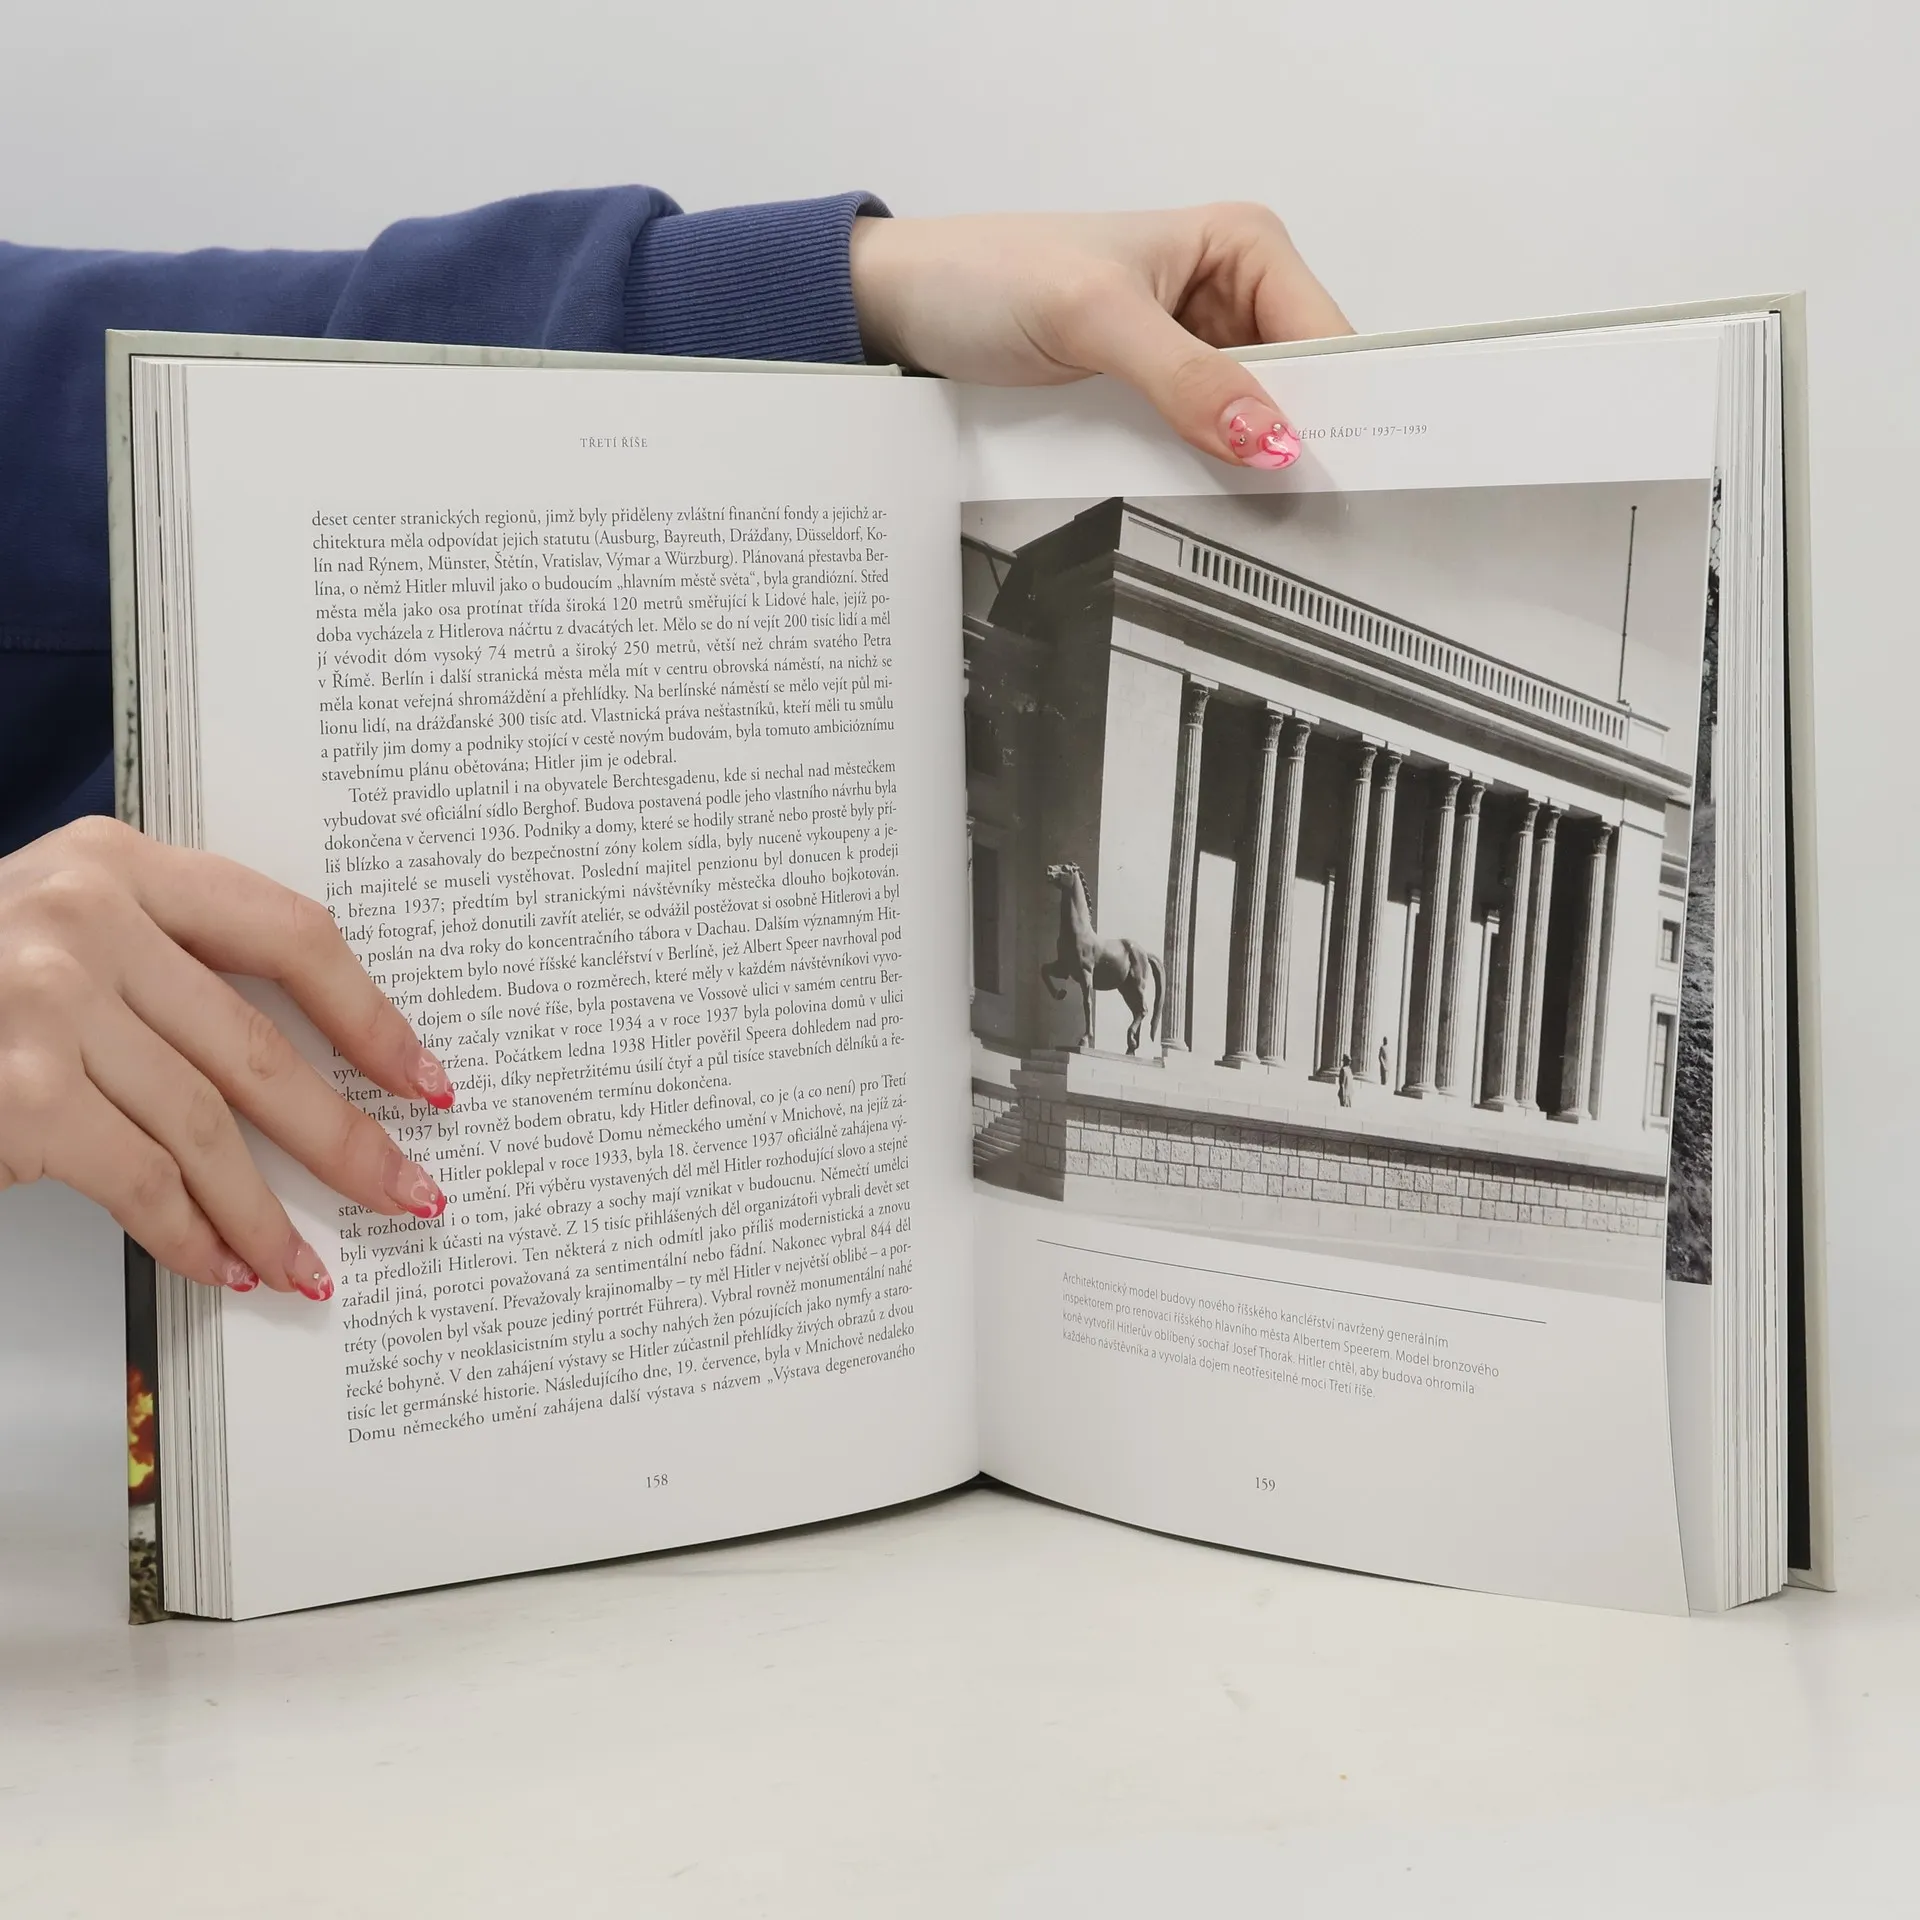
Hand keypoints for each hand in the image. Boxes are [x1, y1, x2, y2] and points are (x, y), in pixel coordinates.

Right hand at [0, 818, 452, 1300]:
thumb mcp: (65, 930)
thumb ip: (171, 964)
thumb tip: (316, 1069)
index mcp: (119, 861)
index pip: (288, 934)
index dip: (371, 1017)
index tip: (422, 1078)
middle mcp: (84, 916)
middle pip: (260, 1046)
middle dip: (346, 1138)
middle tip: (407, 1191)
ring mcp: (44, 1000)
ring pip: (207, 1127)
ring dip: (268, 1213)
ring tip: (308, 1264)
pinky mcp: (16, 1091)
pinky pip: (140, 1181)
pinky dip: (190, 1235)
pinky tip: (223, 1266)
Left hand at [849, 204, 1351, 468]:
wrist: (912, 307)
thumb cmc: (992, 276)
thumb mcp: (1095, 320)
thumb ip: (1184, 378)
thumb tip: (1265, 436)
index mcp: (1243, 245)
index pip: (1326, 336)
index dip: (1341, 406)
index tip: (1347, 471)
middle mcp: (1230, 293)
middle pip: (1299, 386)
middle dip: (1295, 441)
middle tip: (1305, 510)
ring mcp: (1194, 349)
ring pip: (1251, 425)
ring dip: (1247, 467)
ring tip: (1261, 516)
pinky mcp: (1155, 395)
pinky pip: (1201, 444)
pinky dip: (1204, 473)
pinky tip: (1207, 501)